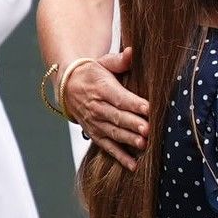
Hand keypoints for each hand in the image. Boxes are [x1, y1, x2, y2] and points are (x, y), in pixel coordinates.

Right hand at [62, 47, 149, 168]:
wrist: (69, 86)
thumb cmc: (94, 73)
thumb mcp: (104, 63)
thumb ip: (119, 60)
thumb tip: (132, 52)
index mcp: (101, 88)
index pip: (119, 97)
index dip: (133, 103)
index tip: (148, 108)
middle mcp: (97, 107)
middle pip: (117, 117)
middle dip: (133, 124)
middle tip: (148, 129)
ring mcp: (95, 123)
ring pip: (113, 133)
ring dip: (128, 140)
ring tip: (143, 144)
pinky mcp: (95, 134)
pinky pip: (108, 147)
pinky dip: (120, 157)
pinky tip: (134, 165)